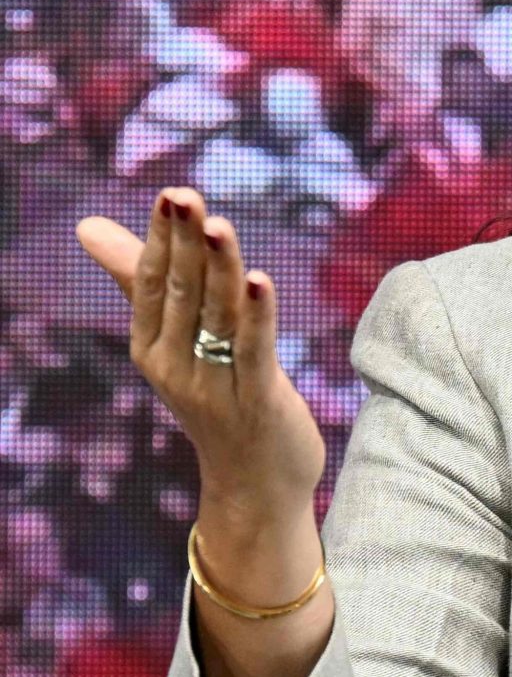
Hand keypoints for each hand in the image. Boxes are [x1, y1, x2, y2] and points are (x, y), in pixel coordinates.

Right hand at [73, 186, 325, 526]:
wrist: (254, 481)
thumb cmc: (217, 396)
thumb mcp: (175, 338)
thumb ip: (141, 280)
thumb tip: (86, 226)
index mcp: (151, 347)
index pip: (154, 285)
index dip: (162, 240)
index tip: (170, 195)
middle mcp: (174, 365)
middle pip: (182, 295)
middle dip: (185, 244)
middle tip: (185, 196)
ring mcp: (214, 385)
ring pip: (217, 316)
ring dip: (220, 269)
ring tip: (219, 225)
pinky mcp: (257, 399)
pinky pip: (254, 349)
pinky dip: (257, 314)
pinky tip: (260, 280)